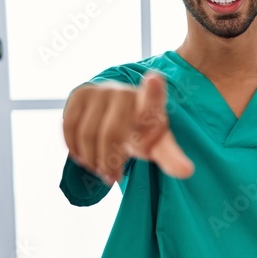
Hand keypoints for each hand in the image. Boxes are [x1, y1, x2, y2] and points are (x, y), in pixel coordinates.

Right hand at [63, 72, 194, 183]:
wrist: (120, 116)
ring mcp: (102, 90)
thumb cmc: (142, 134)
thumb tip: (187, 171)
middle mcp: (126, 92)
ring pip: (87, 134)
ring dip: (91, 160)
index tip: (154, 80)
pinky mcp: (81, 93)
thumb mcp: (158, 147)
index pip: (153, 98)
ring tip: (100, 168)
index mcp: (151, 105)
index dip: (153, 90)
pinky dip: (74, 147)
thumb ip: (171, 158)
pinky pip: (69, 126)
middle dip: (109, 162)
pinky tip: (84, 156)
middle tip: (113, 177)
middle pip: (110, 135)